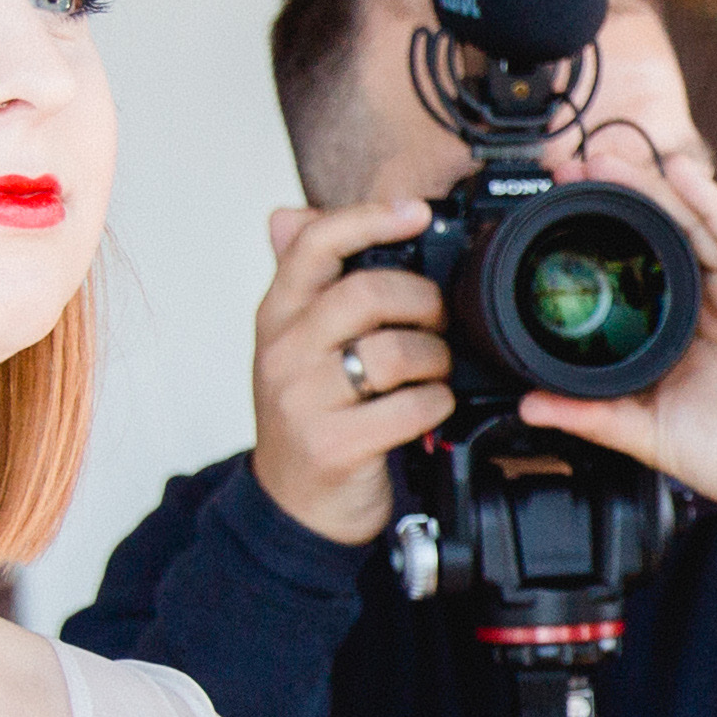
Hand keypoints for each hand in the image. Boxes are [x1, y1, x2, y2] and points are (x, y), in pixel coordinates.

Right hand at [249, 200, 455, 543]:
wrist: (294, 505)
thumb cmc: (309, 414)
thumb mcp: (295, 344)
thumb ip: (303, 283)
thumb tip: (288, 215)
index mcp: (277, 316)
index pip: (314, 244)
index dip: (371, 218)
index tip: (417, 212)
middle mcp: (284, 352)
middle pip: (369, 293)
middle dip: (424, 300)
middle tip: (439, 318)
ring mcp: (305, 401)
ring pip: (396, 351)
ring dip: (436, 357)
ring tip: (435, 369)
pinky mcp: (335, 445)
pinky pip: (411, 407)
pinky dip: (437, 404)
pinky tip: (429, 407)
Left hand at [517, 160, 716, 533]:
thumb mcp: (650, 433)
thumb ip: (594, 415)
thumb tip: (532, 405)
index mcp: (688, 326)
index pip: (643, 264)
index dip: (606, 233)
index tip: (559, 208)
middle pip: (667, 232)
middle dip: (624, 195)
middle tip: (575, 164)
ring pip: (699, 224)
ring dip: (658, 186)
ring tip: (614, 156)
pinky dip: (712, 205)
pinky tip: (684, 175)